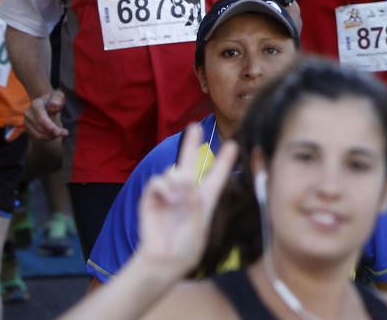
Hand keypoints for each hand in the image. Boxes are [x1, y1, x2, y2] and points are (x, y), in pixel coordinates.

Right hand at [24, 89, 67, 139]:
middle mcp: (28, 113)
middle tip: (65, 133)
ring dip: (50, 136)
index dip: (50, 126)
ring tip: (61, 133)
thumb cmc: (54, 99)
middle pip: (39, 127)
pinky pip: (36, 136)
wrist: (46, 102)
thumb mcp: (58, 96)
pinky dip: (46, 138)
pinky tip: (54, 135)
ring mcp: (26, 120)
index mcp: (36, 104)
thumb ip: (57, 99)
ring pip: (37, 134)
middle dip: (53, 132)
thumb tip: (54, 104)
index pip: (41, 118)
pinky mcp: (27, 127)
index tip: (59, 132)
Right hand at [137, 122, 237, 274]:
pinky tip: (167, 198)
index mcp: (205, 199)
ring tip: (178, 198)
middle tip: (195, 126)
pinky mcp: (152, 198)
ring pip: (173, 171)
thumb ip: (193, 199)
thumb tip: (183, 178)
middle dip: (192, 144)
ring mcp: (169, 194)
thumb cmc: (187, 245)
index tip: (233, 145)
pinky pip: (157, 181)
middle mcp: (188, 193)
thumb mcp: (198, 223)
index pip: (217, 176)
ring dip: (177, 180)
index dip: (225, 161)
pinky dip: (163, 186)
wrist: (164, 260)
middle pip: (191, 163)